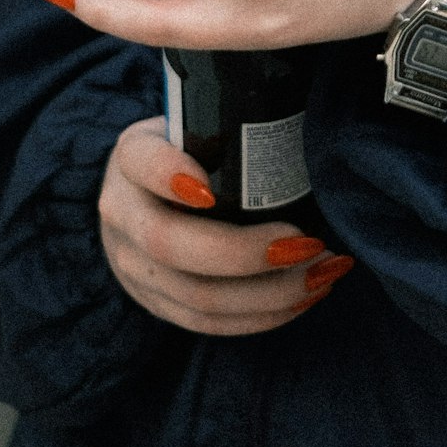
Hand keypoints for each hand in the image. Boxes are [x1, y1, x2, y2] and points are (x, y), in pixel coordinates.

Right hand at [99, 118, 353, 335]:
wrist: (142, 193)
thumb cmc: (191, 148)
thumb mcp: (194, 122)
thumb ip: (232, 122)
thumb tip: (312, 124)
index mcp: (131, 156)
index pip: (143, 162)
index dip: (170, 176)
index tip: (210, 189)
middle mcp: (122, 214)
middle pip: (172, 245)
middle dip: (247, 252)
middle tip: (309, 241)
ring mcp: (133, 266)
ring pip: (198, 297)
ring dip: (272, 292)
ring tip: (325, 270)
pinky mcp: (157, 304)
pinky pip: (209, 324)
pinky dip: (266, 315)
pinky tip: (307, 295)